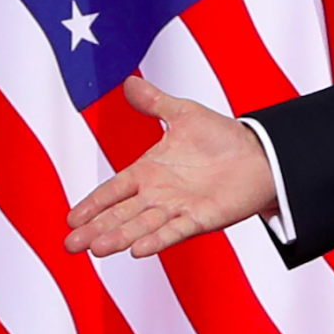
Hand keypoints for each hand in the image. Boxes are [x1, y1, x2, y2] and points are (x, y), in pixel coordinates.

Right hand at [65, 76, 277, 257]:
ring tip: (97, 249)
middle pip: (119, 215)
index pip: (111, 191)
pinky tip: (137, 251)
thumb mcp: (184, 114)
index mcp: (148, 171)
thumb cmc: (223, 137)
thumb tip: (129, 82)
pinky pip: (174, 231)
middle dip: (95, 229)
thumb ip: (154, 102)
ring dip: (118, 237)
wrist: (262, 155)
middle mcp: (157, 194)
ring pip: (140, 226)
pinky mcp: (200, 219)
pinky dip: (156, 240)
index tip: (71, 219)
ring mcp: (177, 208)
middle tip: (70, 246)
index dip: (92, 204)